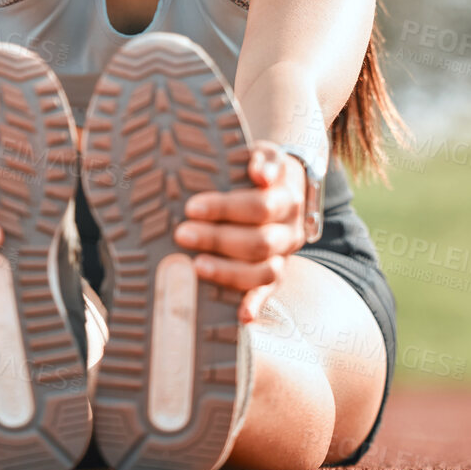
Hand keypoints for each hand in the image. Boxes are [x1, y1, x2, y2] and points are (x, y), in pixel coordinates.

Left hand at [172, 141, 310, 323]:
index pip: (258, 205)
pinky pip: (269, 292)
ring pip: (265, 271)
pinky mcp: (276, 273)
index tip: (191, 207)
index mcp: (286, 197)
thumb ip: (262, 160)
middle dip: (218, 239)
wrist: (284, 184)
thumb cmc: (257, 167)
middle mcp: (289, 229)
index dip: (226, 208)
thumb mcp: (262, 154)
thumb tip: (259, 172)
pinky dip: (256, 304)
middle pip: (259, 241)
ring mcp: (284, 255)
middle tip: (182, 234)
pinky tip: (242, 315)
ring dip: (230, 272)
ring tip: (196, 267)